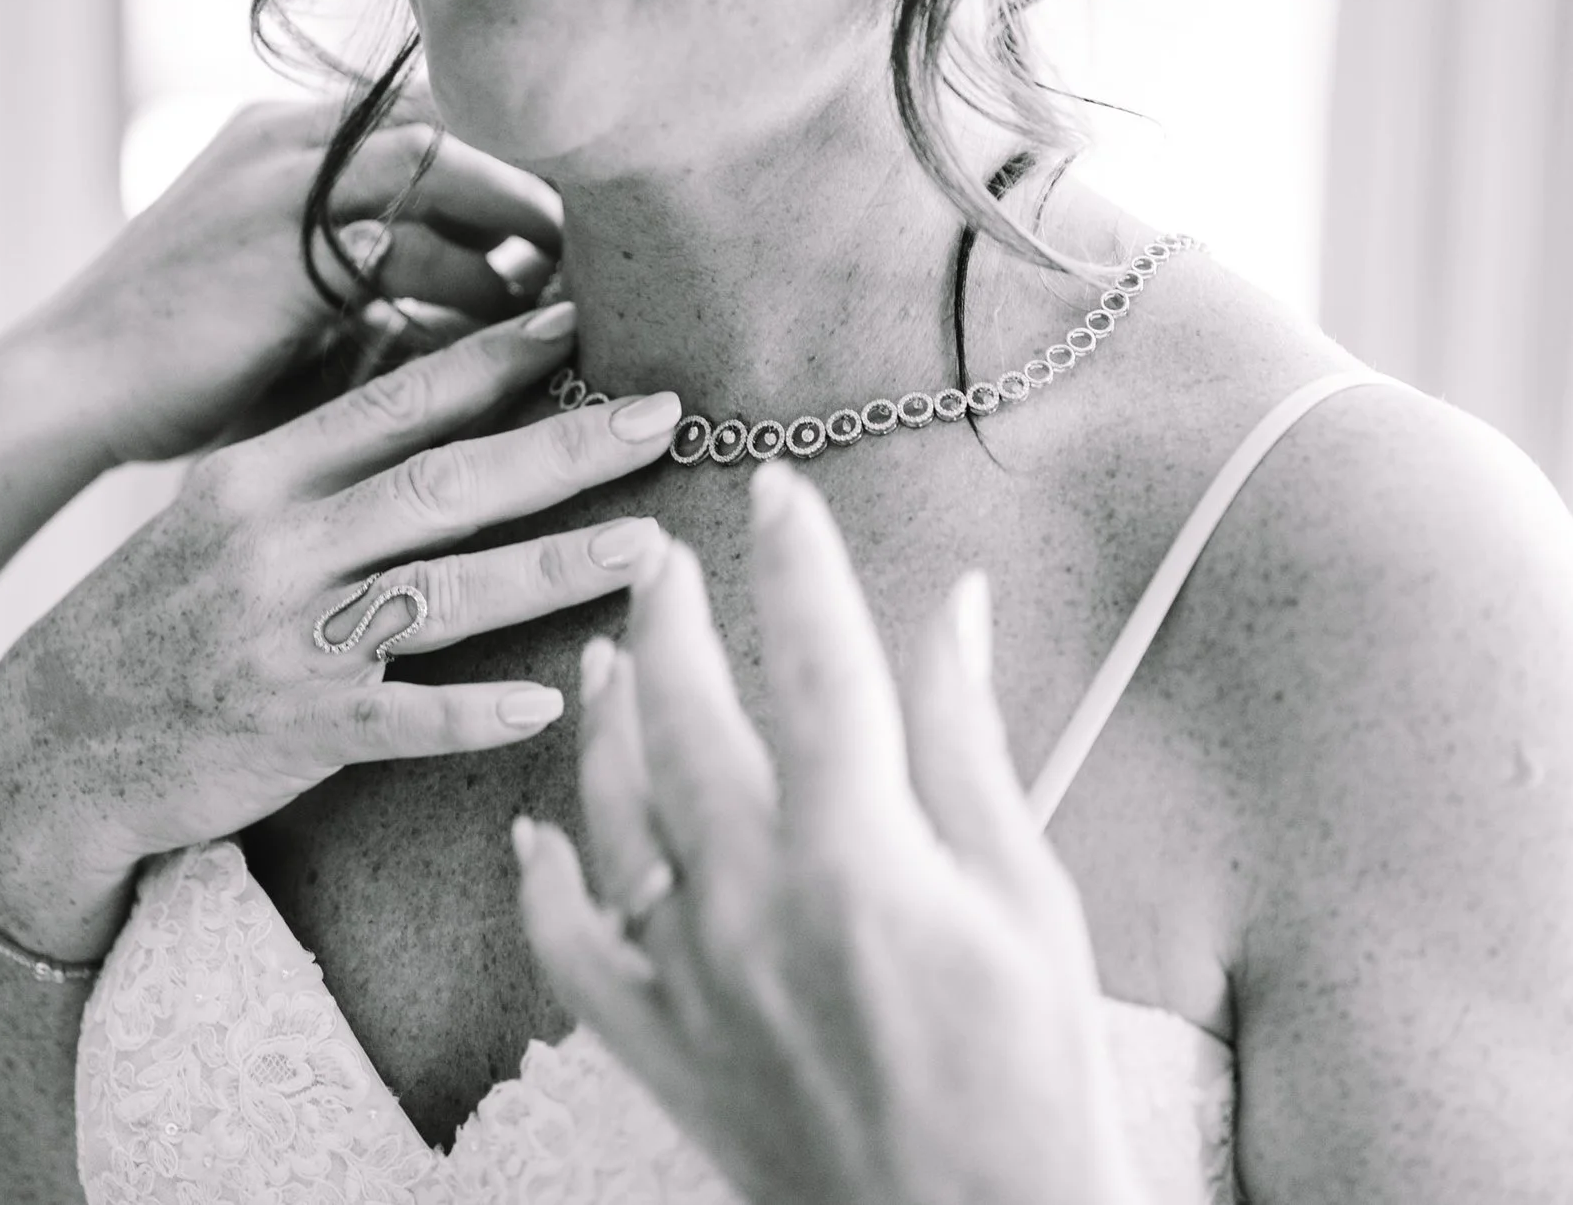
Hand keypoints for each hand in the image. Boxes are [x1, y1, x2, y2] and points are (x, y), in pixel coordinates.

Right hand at [0, 307, 679, 963]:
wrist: (49, 739)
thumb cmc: (154, 615)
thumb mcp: (216, 514)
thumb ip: (316, 461)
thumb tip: (427, 396)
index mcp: (257, 478)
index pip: (394, 404)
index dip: (495, 361)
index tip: (582, 318)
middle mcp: (275, 547)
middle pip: (443, 485)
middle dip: (564, 447)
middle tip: (665, 416)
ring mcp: (286, 640)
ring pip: (444, 592)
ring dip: (555, 568)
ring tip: (652, 547)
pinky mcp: (294, 731)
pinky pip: (404, 722)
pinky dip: (478, 711)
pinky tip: (555, 700)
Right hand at [1, 100, 559, 467]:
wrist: (67, 390)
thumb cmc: (181, 359)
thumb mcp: (285, 287)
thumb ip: (373, 271)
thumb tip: (488, 296)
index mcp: (288, 131)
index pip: (432, 119)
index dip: (509, 170)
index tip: (572, 228)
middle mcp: (292, 134)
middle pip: (457, 128)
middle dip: (536, 191)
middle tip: (606, 253)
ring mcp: (287, 181)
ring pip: (449, 175)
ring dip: (522, 238)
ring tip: (580, 297)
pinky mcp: (287, 247)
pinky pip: (416, 253)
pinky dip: (476, 295)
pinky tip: (520, 341)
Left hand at [514, 463, 1147, 1204]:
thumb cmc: (1035, 1077)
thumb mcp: (1029, 895)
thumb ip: (970, 744)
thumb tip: (957, 611)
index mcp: (862, 853)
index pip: (816, 663)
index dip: (795, 562)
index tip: (778, 494)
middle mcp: (754, 900)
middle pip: (687, 716)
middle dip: (669, 615)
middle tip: (659, 550)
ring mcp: (691, 975)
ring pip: (611, 811)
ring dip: (604, 719)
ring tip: (608, 650)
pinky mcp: (660, 1046)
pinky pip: (569, 948)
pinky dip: (542, 882)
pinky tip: (537, 828)